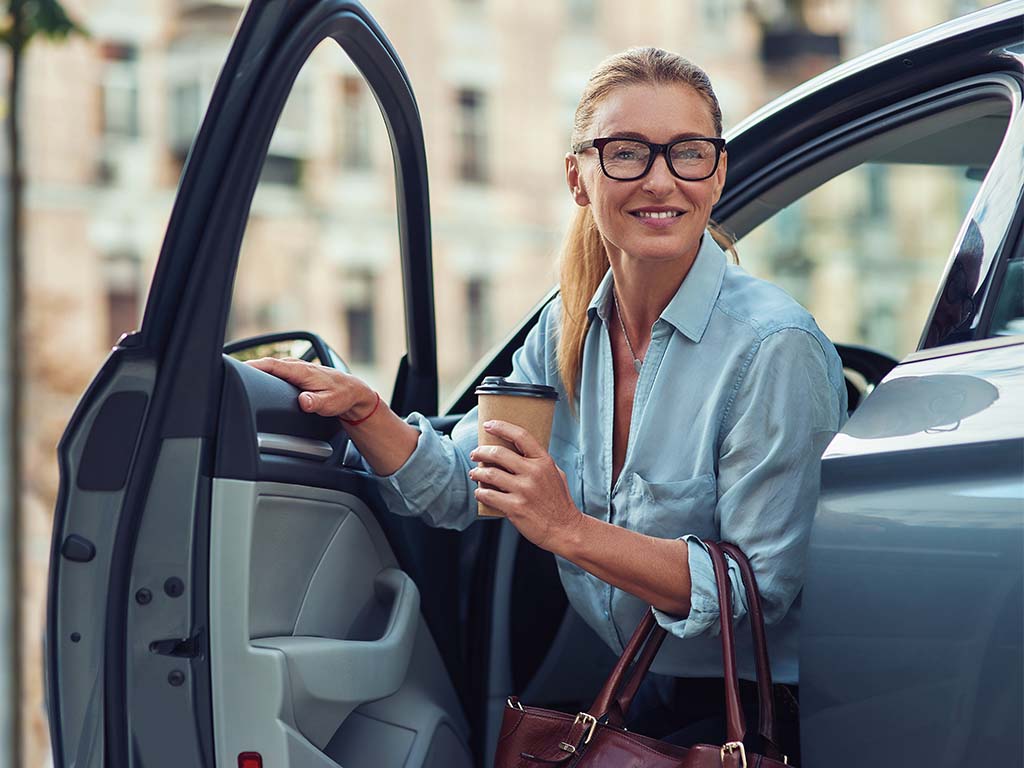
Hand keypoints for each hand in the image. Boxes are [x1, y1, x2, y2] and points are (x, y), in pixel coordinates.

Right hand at [246, 357, 375, 420]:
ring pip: (272, 365)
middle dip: (248, 366)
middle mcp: (298, 366)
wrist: (352, 391)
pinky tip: (256, 375)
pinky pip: (277, 369)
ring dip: (256, 367)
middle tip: (227, 370)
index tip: (236, 367)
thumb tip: (303, 401)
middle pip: (267, 363)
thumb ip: (315, 403)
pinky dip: (265, 370)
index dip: (254, 365)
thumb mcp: (330, 403)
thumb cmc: (341, 396)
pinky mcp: (297, 372)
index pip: (273, 365)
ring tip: (236, 373)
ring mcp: (297, 368)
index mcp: (302, 371)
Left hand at [468, 420, 583, 553]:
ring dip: (477, 472)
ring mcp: (523, 490)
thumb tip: (520, 451)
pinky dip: (480, 492)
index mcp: (543, 461)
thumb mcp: (556, 474)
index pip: (520, 436)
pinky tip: (479, 492)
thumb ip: (539, 462)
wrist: (564, 529)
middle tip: (475, 454)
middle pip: (499, 453)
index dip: (501, 427)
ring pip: (490, 474)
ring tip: (474, 473)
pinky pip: (488, 495)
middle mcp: (533, 472)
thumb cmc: (559, 502)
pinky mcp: (514, 507)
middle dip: (481, 452)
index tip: (488, 425)